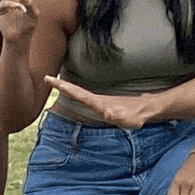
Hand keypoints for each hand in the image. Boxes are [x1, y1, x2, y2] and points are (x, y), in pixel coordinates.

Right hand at [46, 75, 160, 129]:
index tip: (50, 79)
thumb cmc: (136, 114)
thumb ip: (116, 115)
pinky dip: (77, 93)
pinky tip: (72, 92)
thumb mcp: (126, 117)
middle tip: (47, 77)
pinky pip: (87, 98)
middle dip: (61, 85)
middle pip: (76, 92)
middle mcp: (98, 100)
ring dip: (67, 88)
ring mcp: (102, 102)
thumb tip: (107, 112)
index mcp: (99, 102)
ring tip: (55, 83)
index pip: (78, 94)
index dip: (64, 88)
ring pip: (81, 93)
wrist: (147, 109)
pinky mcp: (105, 105)